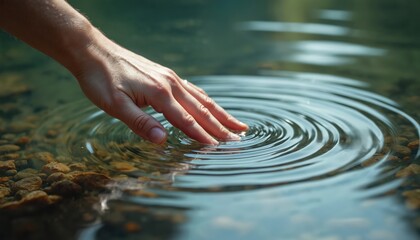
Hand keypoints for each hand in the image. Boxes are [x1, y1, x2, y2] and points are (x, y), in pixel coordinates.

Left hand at [75, 31, 247, 144]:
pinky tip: (211, 106)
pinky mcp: (166, 75)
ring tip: (237, 123)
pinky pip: (193, 90)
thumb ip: (140, 123)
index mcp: (159, 93)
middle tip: (238, 138)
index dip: (202, 136)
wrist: (93, 51)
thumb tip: (163, 140)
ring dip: (220, 113)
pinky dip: (207, 101)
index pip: (186, 120)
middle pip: (201, 109)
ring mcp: (170, 77)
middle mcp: (170, 83)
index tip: (218, 148)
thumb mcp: (114, 105)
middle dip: (221, 126)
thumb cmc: (101, 79)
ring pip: (201, 98)